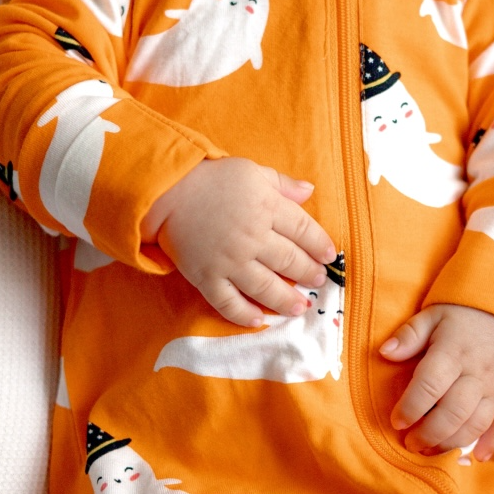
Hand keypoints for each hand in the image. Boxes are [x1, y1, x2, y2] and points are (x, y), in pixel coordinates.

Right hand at [142, 158, 336, 326]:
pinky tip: (259, 321)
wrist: (164, 190)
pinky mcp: (206, 277)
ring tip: (300, 307)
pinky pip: (228, 302)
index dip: (320, 244)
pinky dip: (244, 315)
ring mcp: (229, 260)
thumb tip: (310, 192)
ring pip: (265, 287)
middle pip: (289, 260)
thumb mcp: (251, 171)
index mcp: (266, 207)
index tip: (329, 256)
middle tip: (318, 281)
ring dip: (286, 300)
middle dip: (308, 273)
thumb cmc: (210, 177)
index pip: (303, 230)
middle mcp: (251, 237)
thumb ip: (282, 184)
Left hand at [380, 304, 493, 459]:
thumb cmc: (465, 312)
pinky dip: (492, 443)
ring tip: (431, 450)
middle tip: (410, 443)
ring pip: (477, 423)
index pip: (430, 385)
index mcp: (453, 351)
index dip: (411, 407)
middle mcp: (477, 373)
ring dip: (453, 442)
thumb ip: (409, 334)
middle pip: (453, 412)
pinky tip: (476, 457)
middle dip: (429, 434)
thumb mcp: (433, 314)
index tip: (396, 421)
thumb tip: (385, 353)